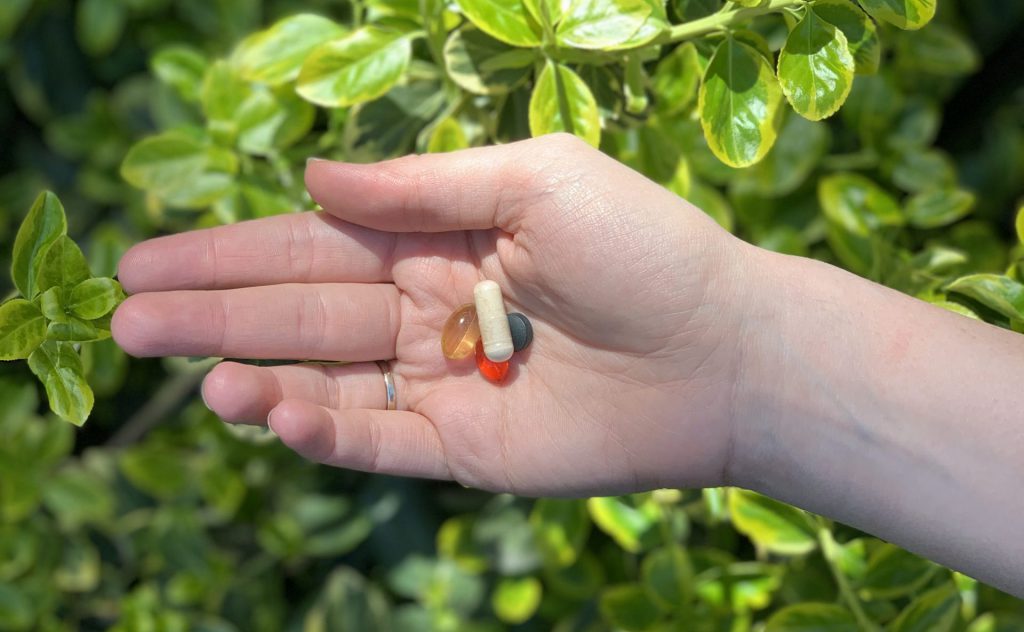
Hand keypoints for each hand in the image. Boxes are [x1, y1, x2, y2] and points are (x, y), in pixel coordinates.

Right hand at [112, 134, 753, 495]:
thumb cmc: (643, 246)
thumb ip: (421, 184)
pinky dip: (321, 428)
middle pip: (301, 308)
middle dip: (214, 312)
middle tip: (126, 318)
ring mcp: (443, 380)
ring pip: (326, 377)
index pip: (314, 240)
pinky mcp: (465, 447)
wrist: (725, 352)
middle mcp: (429, 306)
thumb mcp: (533, 179)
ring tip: (187, 371)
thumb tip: (314, 175)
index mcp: (440, 237)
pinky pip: (378, 438)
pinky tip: (269, 409)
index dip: (231, 251)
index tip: (147, 260)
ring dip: (252, 372)